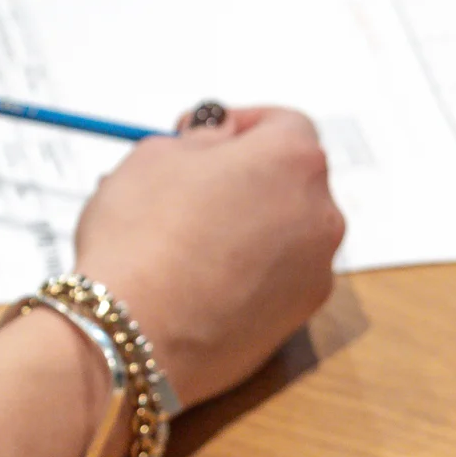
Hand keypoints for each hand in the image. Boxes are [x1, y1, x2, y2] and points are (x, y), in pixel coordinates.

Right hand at [71, 106, 344, 408]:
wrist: (135, 333)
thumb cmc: (140, 236)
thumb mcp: (155, 155)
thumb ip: (200, 140)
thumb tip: (217, 143)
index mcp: (292, 160)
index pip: (283, 123)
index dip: (240, 125)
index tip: (203, 136)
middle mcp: (320, 214)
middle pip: (290, 179)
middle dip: (246, 177)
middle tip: (191, 187)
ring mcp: (314, 273)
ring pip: (284, 232)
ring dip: (247, 227)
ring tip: (187, 241)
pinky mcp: (297, 321)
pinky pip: (276, 280)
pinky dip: (247, 272)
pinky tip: (197, 280)